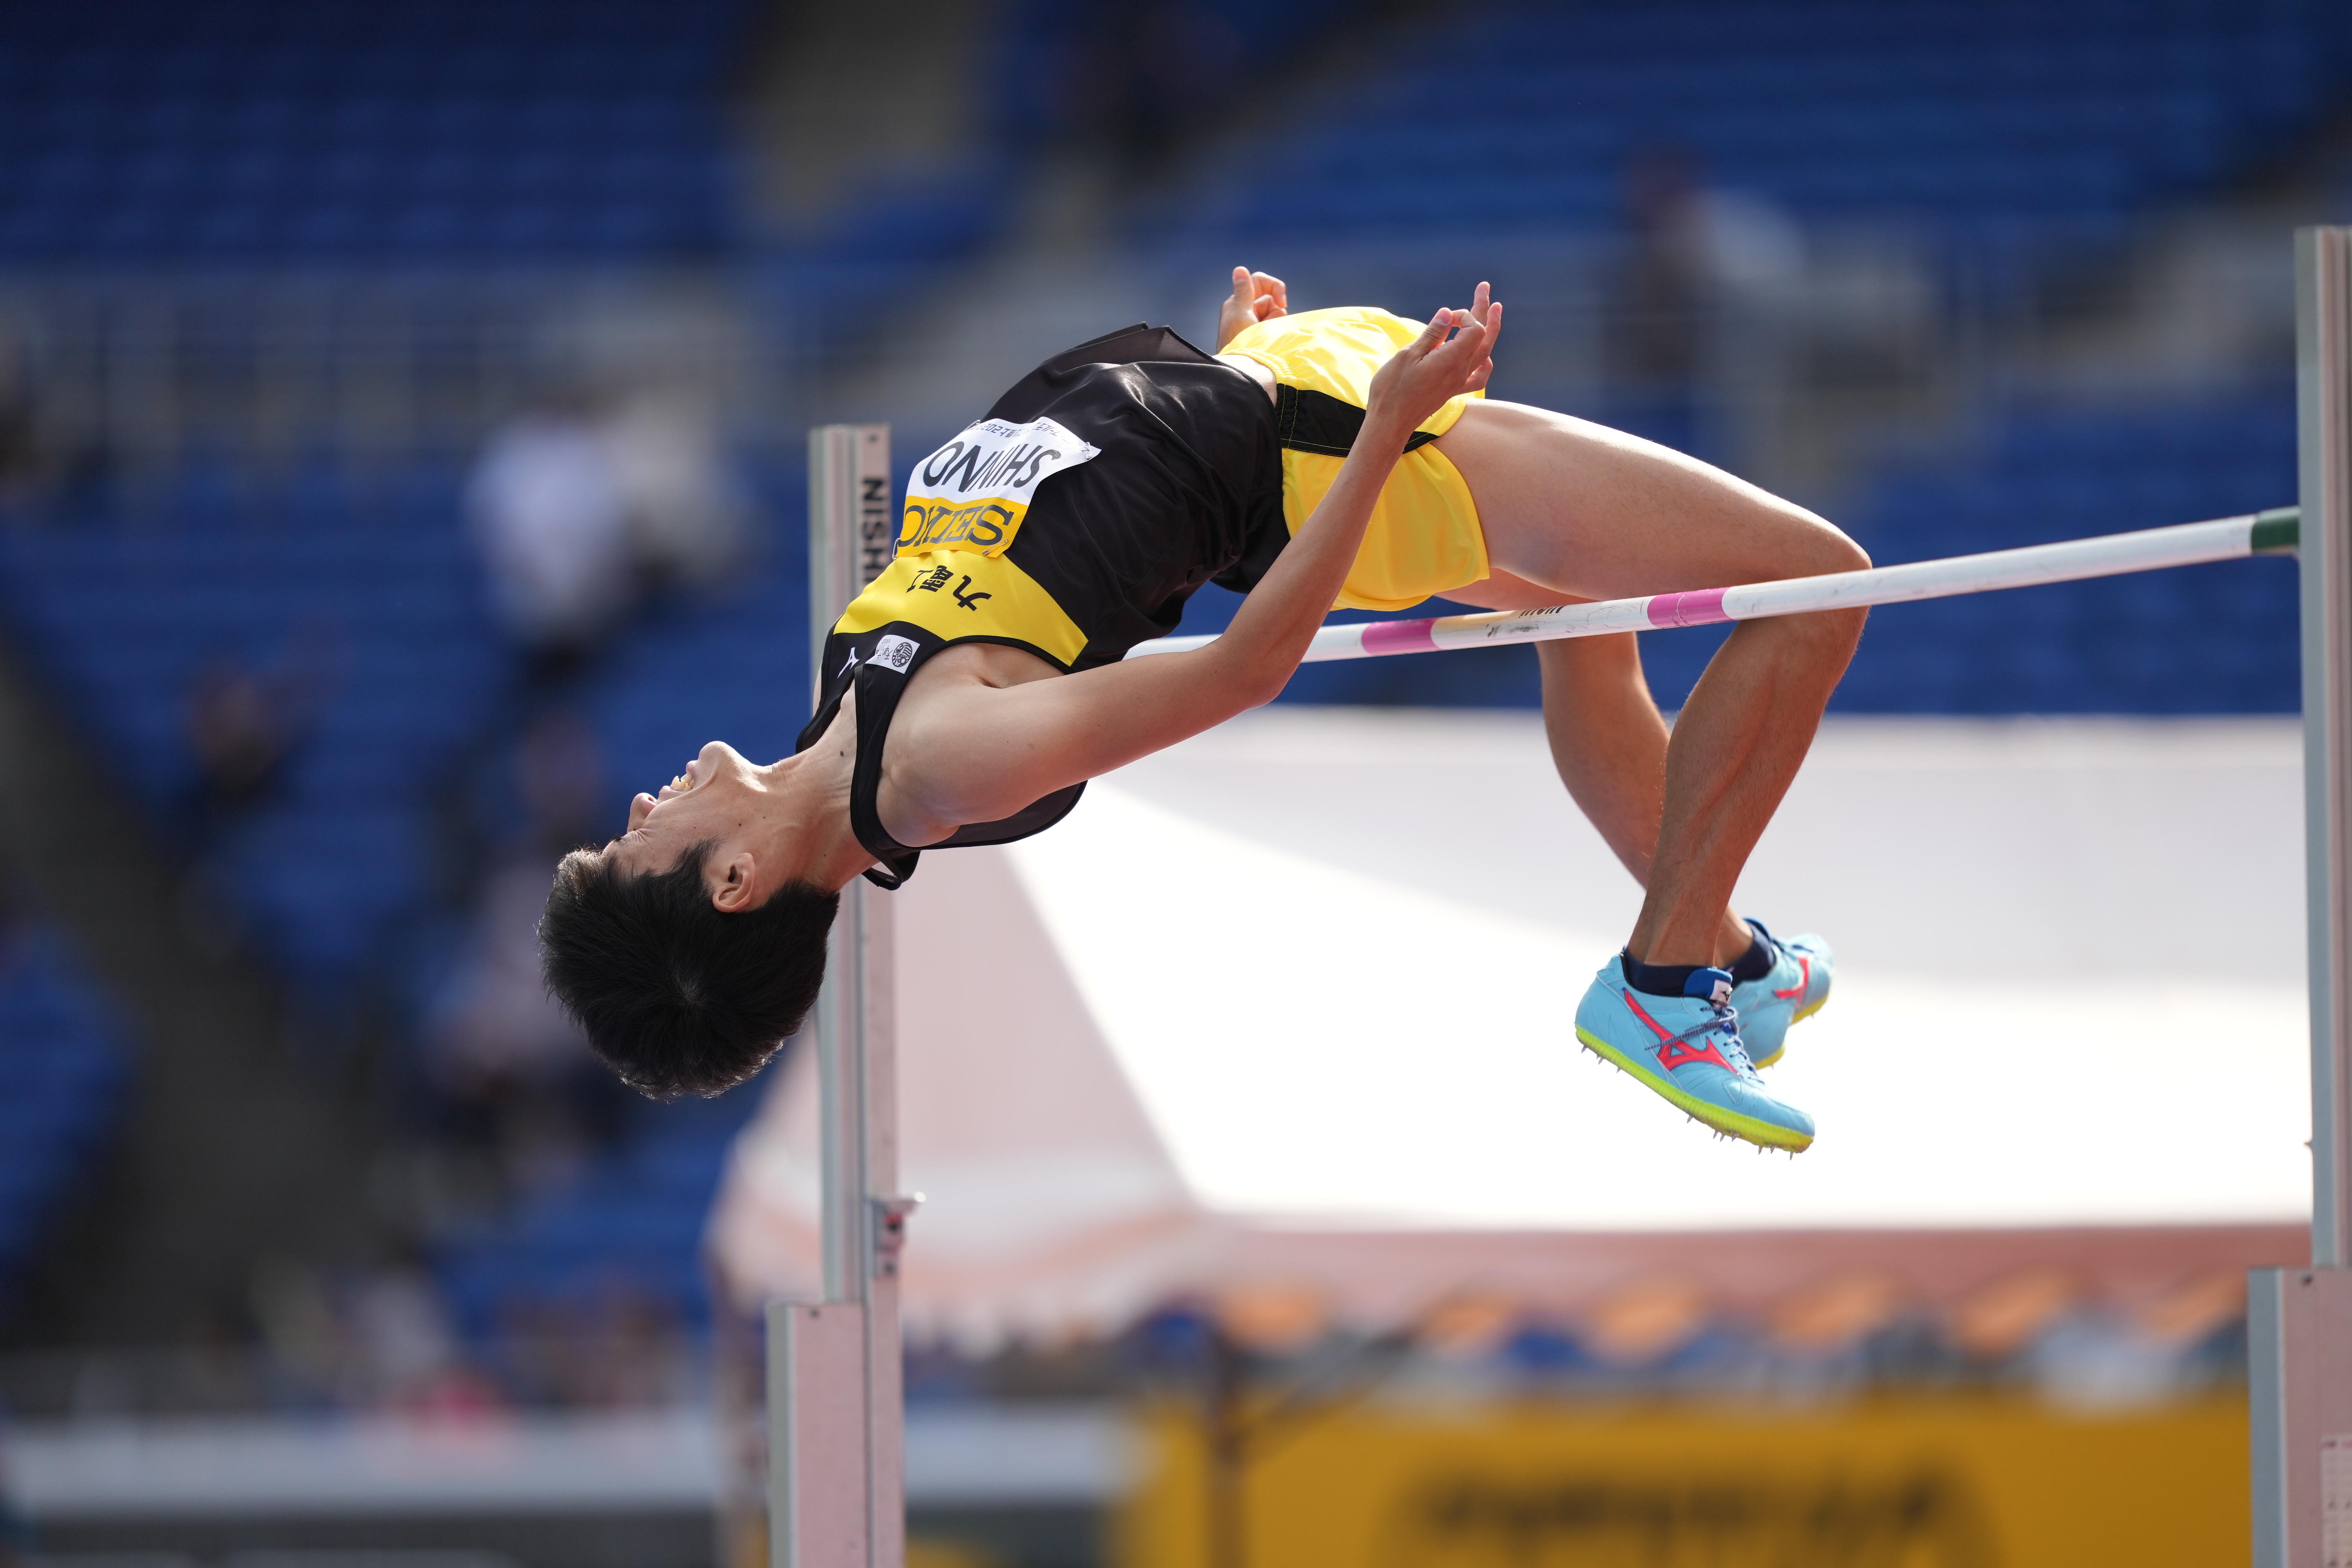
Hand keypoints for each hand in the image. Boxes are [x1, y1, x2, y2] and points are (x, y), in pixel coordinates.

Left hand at [1216, 267, 1288, 348]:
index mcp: (1238, 302)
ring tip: (1266, 337)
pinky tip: (1270, 340)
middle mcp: (1246, 310)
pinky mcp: (1262, 334)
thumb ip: (1244, 292)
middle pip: (1271, 298)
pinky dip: (1277, 330)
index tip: (1281, 301)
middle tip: (1270, 325)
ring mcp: (1255, 323)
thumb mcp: (1240, 314)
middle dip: (1276, 310)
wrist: (1242, 372)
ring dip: (1276, 322)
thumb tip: (1239, 269)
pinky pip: (1276, 325)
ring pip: (1277, 312)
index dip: (1273, 287)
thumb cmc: (1238, 343)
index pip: (1259, 281)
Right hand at [1365, 282, 1500, 436]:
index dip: (1464, 315)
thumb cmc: (1393, 389)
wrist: (1390, 422)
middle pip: (1483, 336)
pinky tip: (1485, 356)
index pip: (1474, 329)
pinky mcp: (1452, 391)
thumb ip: (1431, 334)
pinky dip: (1485, 363)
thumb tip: (1447, 313)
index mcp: (1451, 360)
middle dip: (1484, 310)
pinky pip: (1478, 377)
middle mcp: (1460, 371)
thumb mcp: (1408, 355)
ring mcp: (1458, 382)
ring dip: (1490, 330)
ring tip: (1494, 311)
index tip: (1444, 317)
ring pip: (1484, 353)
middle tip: (1484, 287)